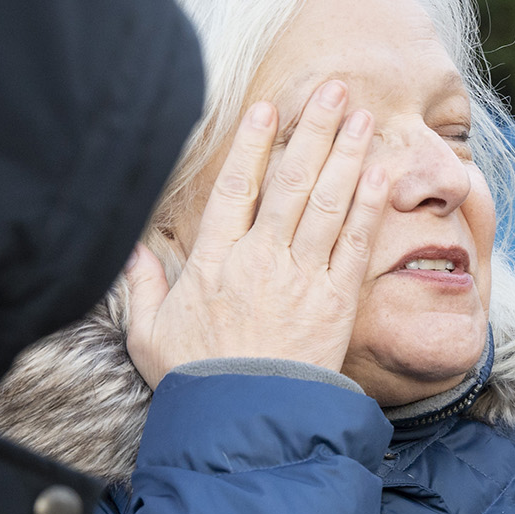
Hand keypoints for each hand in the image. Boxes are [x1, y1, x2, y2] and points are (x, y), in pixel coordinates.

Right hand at [122, 84, 390, 388]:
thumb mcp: (149, 333)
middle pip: (290, 181)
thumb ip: (141, 286)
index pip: (234, 187)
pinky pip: (355, 245)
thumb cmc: (195, 382)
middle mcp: (260, 259)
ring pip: (328, 203)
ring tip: (364, 117)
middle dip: (313, 130)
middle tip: (333, 90)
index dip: (252, 142)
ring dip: (348, 155)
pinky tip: (382, 173)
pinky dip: (370, 206)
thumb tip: (132, 248)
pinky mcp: (336, 303)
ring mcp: (302, 278)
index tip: (266, 107)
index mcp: (214, 261)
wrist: (244, 423)